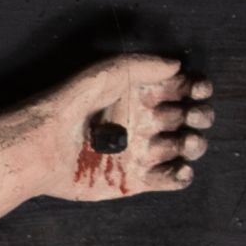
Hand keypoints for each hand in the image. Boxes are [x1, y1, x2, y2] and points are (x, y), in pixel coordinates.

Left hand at [25, 56, 213, 205]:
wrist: (45, 147)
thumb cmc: (73, 103)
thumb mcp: (108, 72)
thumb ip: (145, 66)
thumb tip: (177, 65)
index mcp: (143, 95)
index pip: (185, 88)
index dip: (199, 88)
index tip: (197, 91)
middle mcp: (146, 122)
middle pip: (191, 118)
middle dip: (201, 116)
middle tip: (191, 117)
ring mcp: (142, 152)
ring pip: (186, 148)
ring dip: (194, 145)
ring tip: (184, 142)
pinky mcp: (134, 180)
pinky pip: (170, 180)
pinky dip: (182, 176)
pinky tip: (179, 168)